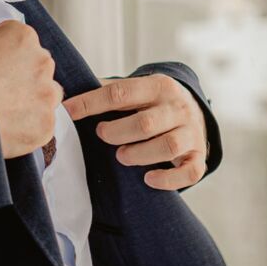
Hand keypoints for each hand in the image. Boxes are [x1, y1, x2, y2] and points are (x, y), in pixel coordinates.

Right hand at [0, 0, 60, 159]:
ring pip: (44, 95)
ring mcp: (46, 96)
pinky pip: (41, 125)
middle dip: (17, 76)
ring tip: (0, 111)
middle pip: (34, 66)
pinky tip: (4, 128)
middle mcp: (41, 62)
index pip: (16, 40)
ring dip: (29, 100)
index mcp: (21, 36)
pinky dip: (27, 127)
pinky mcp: (44, 126)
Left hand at [63, 74, 206, 189]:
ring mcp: (192, 133)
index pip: (120, 93)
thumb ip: (109, 91)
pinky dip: (168, 179)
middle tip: (102, 135)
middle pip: (145, 123)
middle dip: (117, 132)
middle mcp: (178, 108)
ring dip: (139, 155)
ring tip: (122, 157)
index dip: (91, 103)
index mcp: (159, 86)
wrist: (196, 113)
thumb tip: (66, 93)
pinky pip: (190, 172)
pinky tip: (148, 179)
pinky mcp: (199, 156)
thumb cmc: (153, 104)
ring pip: (168, 147)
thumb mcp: (137, 90)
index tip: (68, 112)